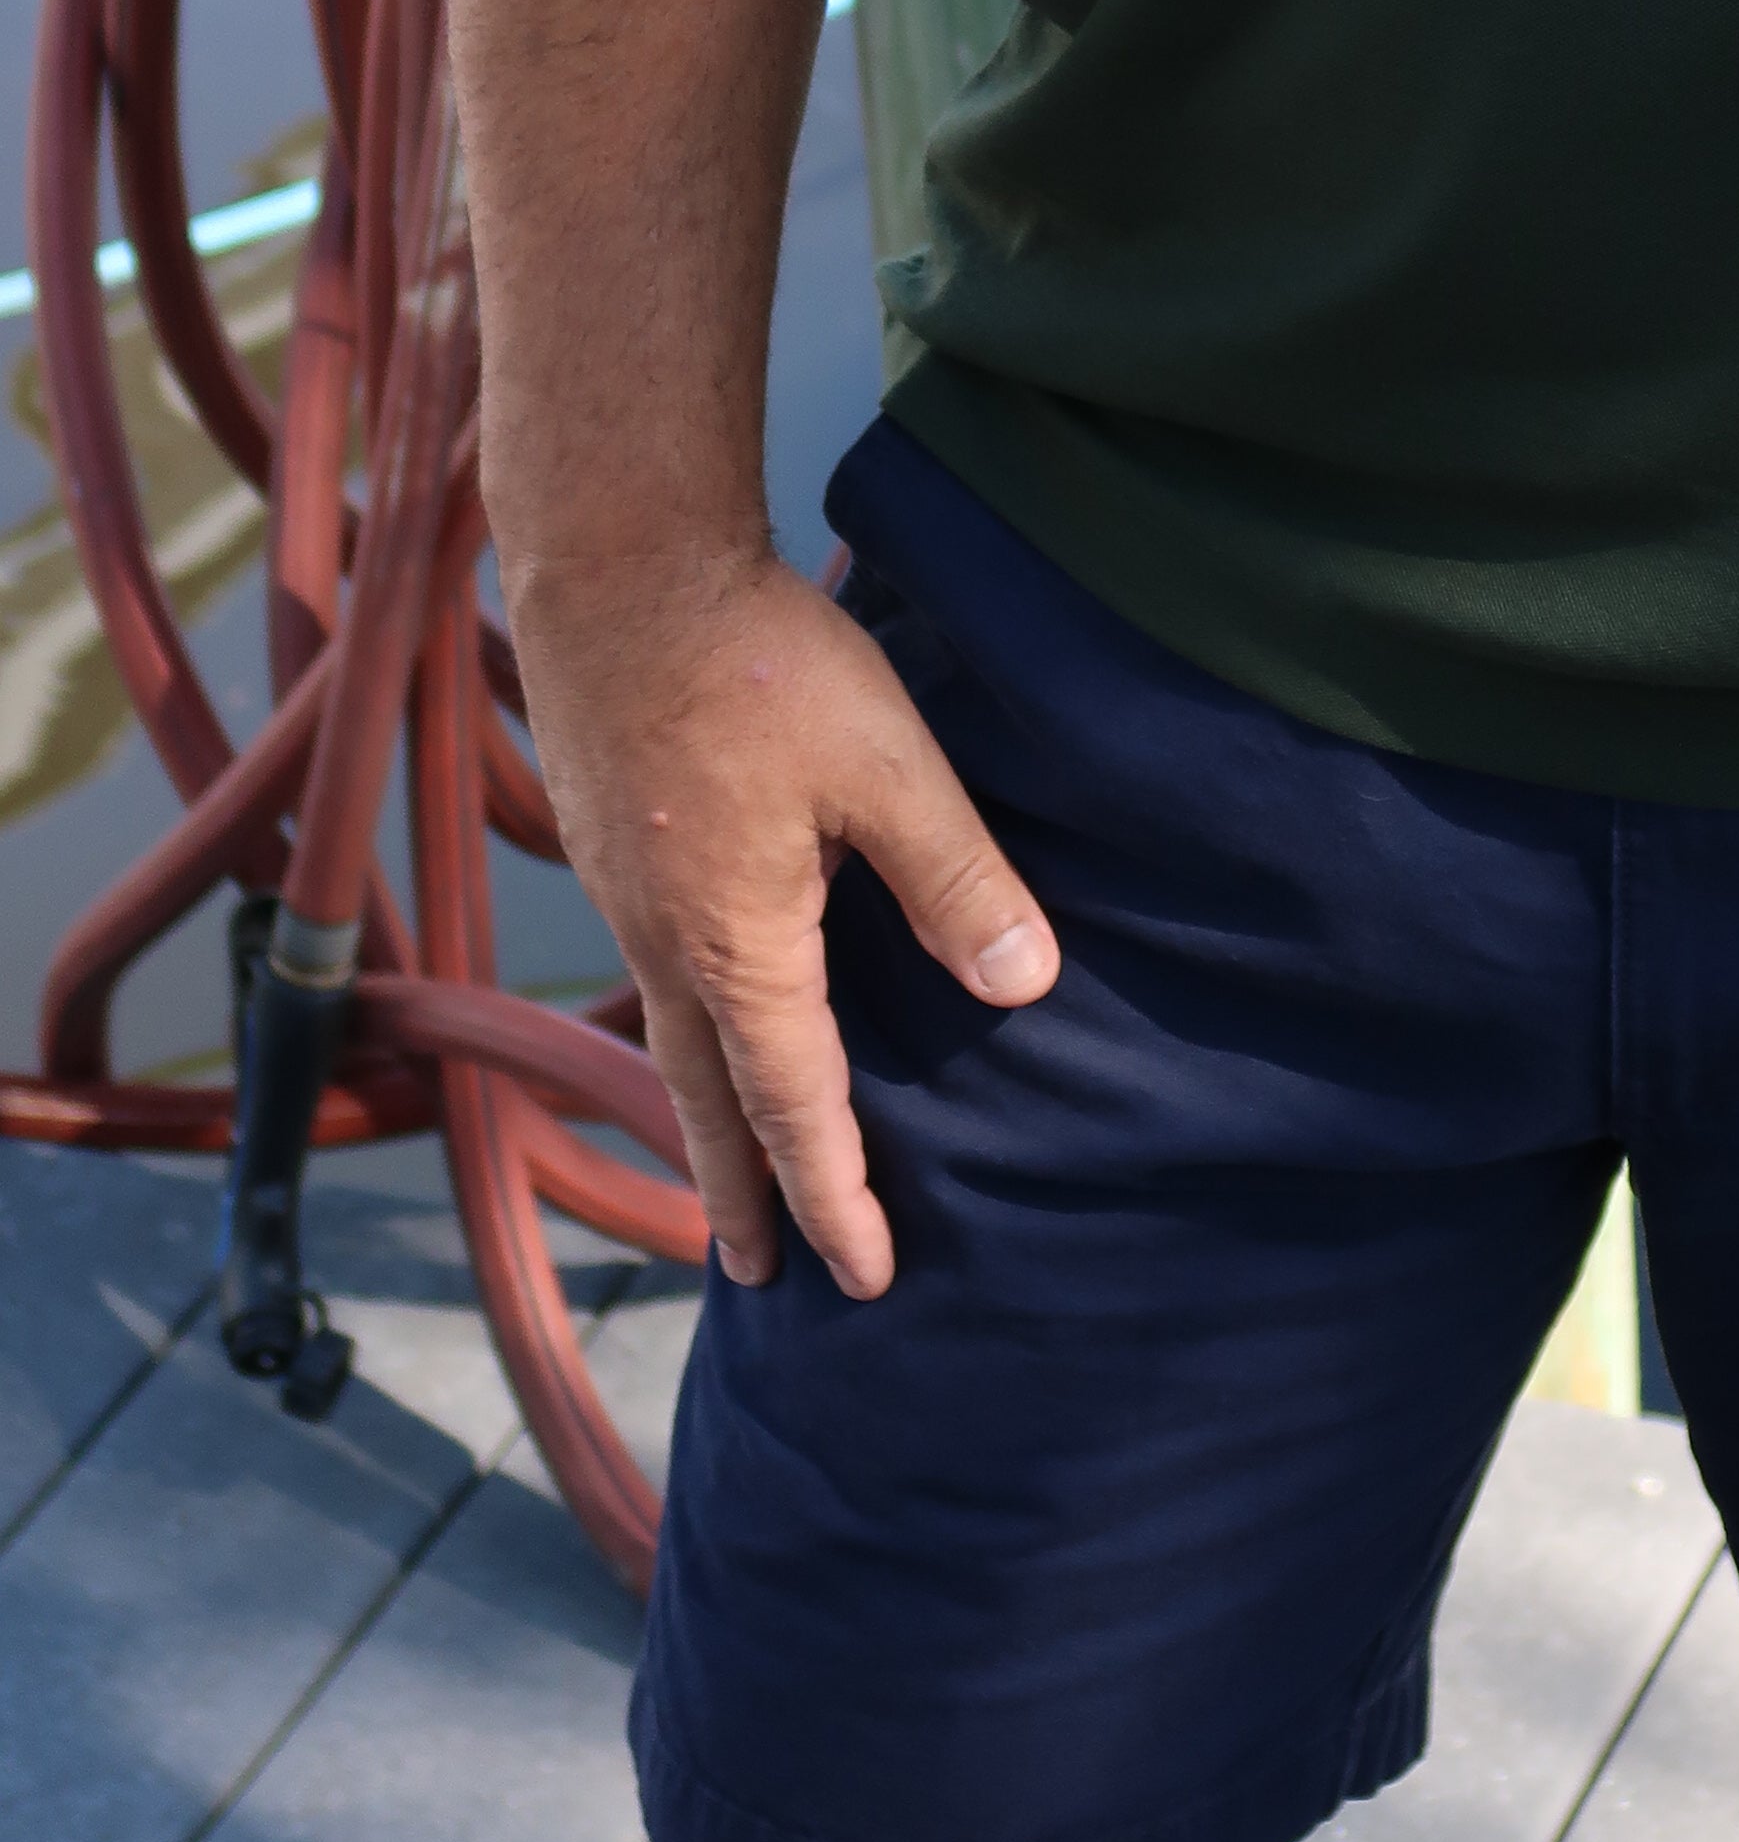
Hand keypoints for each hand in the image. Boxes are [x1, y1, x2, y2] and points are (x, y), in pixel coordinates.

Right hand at [509, 541, 1058, 1294]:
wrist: (619, 564)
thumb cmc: (759, 665)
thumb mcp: (888, 769)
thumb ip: (956, 879)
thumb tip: (1024, 985)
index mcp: (738, 947)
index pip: (796, 1105)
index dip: (836, 1193)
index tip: (867, 1273)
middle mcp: (665, 945)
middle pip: (708, 1100)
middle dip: (743, 1193)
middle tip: (760, 1277)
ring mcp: (625, 895)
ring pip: (671, 1039)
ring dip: (706, 1115)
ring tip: (726, 1168)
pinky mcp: (611, 842)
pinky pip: (651, 976)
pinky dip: (683, 1032)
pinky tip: (702, 1005)